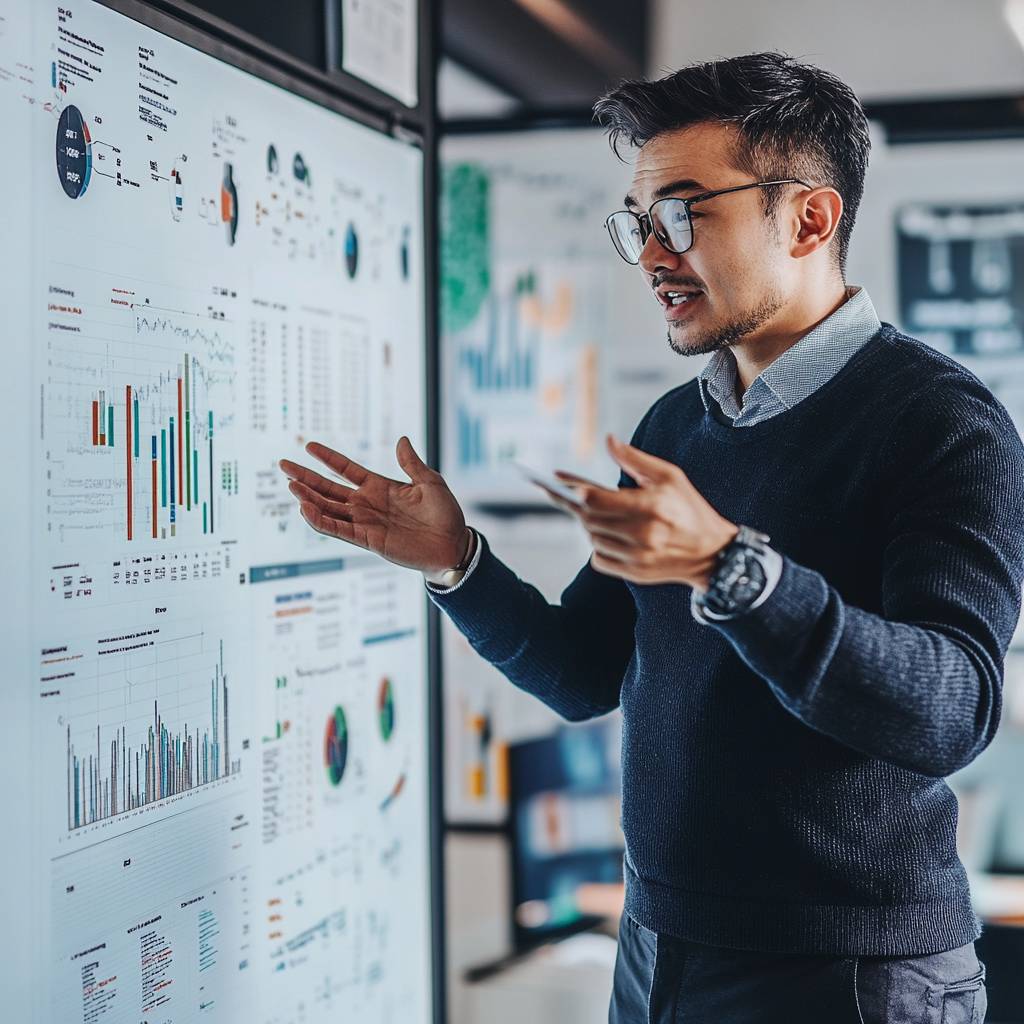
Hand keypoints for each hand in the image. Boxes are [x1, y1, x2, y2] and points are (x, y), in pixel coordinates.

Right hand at [279, 437, 470, 574]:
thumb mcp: (429, 482)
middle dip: (306, 477)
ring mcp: (366, 521)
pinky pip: (339, 529)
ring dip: (309, 498)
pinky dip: (322, 521)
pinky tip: (306, 510)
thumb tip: (401, 438)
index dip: (328, 458)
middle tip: (283, 464)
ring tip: (291, 486)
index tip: (308, 445)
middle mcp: (367, 503)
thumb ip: (411, 463)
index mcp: (380, 486)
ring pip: (329, 509)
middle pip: (329, 488)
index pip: (347, 469)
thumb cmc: (445, 514)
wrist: (453, 545)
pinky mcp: (368, 540)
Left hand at [539, 434, 737, 589]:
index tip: (557, 481)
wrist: (712, 553)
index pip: (595, 500)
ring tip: (600, 513)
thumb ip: (634, 459)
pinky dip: (598, 546)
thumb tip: (609, 440)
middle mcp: (642, 534)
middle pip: (588, 519)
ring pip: (591, 539)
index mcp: (650, 506)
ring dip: (589, 525)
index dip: (574, 490)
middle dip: (577, 505)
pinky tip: (610, 535)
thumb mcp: (669, 476)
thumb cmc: (689, 509)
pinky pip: (598, 559)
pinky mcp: (634, 573)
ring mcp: (637, 557)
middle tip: (569, 494)